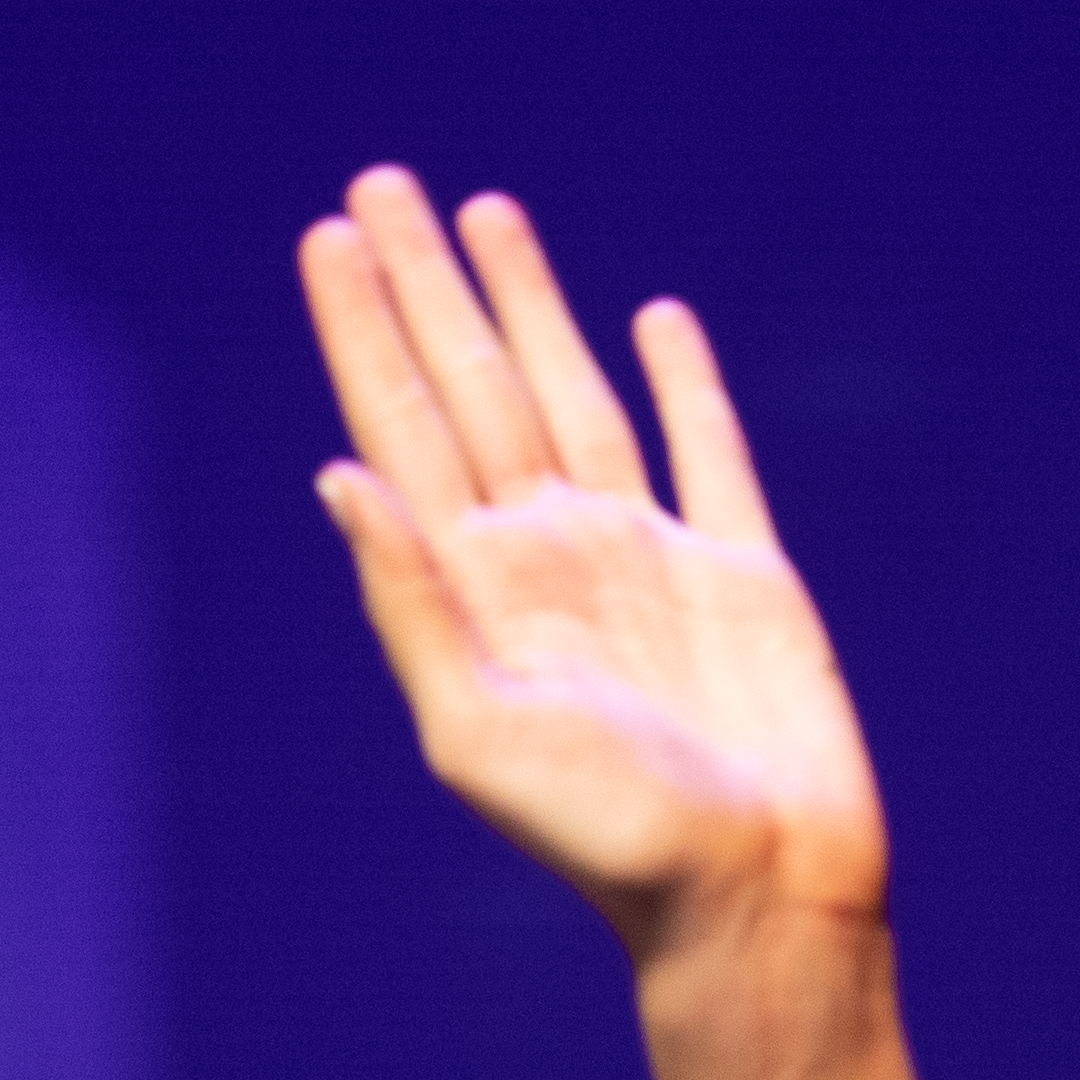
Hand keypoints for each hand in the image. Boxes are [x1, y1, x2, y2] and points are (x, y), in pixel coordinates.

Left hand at [294, 165, 887, 954]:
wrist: (753, 896)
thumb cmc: (610, 839)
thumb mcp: (479, 732)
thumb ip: (411, 603)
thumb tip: (338, 475)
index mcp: (480, 586)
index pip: (403, 424)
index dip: (365, 330)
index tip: (326, 238)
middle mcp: (550, 554)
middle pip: (473, 384)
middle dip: (425, 287)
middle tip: (377, 183)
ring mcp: (645, 555)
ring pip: (573, 392)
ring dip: (528, 305)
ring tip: (485, 214)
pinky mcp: (743, 573)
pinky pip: (706, 450)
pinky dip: (683, 382)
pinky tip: (654, 321)